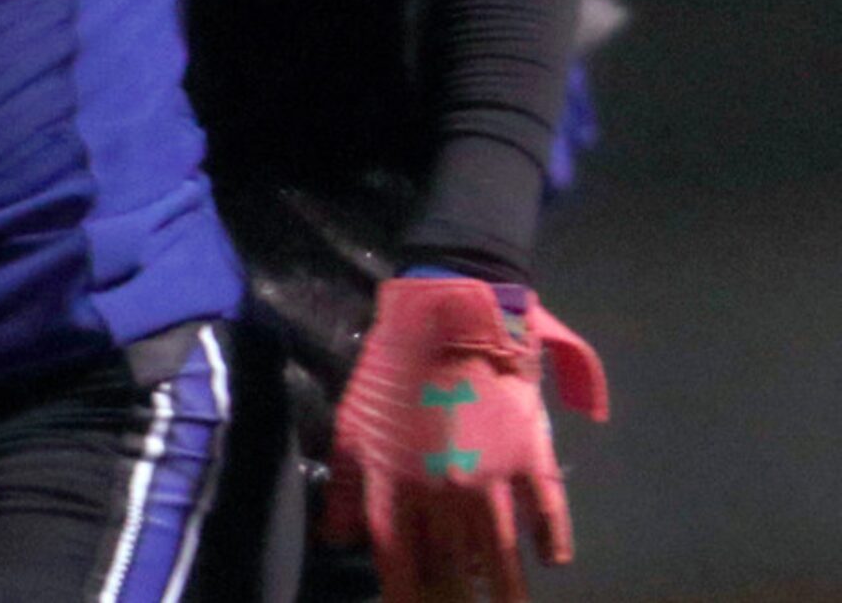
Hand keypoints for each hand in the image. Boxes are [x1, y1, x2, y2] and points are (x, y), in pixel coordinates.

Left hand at [324, 278, 607, 602]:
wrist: (447, 314)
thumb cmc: (393, 368)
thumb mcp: (353, 423)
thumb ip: (346, 487)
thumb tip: (337, 540)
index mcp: (398, 487)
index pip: (401, 566)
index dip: (405, 597)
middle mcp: (446, 494)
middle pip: (455, 570)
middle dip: (458, 598)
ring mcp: (492, 477)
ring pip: (503, 554)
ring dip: (508, 588)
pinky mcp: (529, 454)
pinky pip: (548, 512)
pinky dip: (553, 540)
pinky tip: (553, 560)